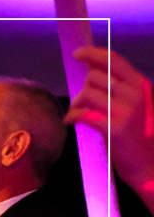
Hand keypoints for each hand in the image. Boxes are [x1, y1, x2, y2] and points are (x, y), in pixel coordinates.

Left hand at [65, 47, 153, 191]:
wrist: (150, 163)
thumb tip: (92, 71)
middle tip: (81, 104)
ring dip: (76, 104)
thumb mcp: (134, 104)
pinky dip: (72, 117)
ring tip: (77, 114)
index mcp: (140, 84)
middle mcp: (134, 93)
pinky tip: (70, 122)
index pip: (113, 60)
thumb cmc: (139, 133)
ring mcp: (125, 111)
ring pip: (86, 94)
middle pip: (94, 77)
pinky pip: (83, 115)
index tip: (77, 54)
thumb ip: (117, 87)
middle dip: (82, 89)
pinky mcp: (114, 129)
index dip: (92, 54)